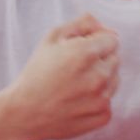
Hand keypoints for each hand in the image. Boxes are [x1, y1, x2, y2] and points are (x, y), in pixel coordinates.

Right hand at [5, 13, 119, 139]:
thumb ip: (83, 24)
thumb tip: (108, 28)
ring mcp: (102, 99)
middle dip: (100, 60)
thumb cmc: (37, 73)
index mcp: (86, 53)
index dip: (96, 42)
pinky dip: (97, 102)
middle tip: (75, 70)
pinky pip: (109, 102)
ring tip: (76, 86)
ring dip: (101, 80)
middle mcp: (98, 76)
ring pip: (114, 80)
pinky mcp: (102, 116)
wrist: (24, 113)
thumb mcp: (52, 38)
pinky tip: (77, 102)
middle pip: (115, 59)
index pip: (112, 39)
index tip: (80, 51)